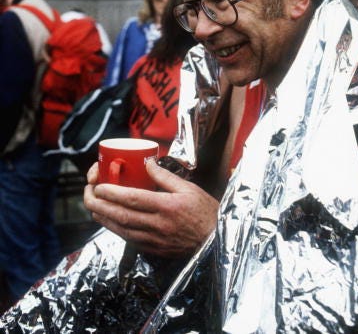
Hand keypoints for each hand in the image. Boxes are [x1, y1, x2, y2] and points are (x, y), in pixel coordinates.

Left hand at [84, 159, 218, 256]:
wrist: (215, 242)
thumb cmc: (205, 212)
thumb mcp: (189, 188)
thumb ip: (165, 176)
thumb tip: (147, 163)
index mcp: (166, 207)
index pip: (131, 198)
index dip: (110, 192)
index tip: (98, 184)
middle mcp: (157, 225)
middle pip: (119, 215)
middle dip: (98, 204)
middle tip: (87, 192)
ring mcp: (153, 240)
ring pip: (119, 229)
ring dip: (101, 217)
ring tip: (91, 205)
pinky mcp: (153, 249)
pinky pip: (127, 239)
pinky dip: (114, 228)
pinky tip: (108, 220)